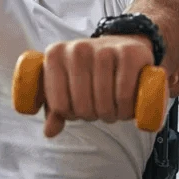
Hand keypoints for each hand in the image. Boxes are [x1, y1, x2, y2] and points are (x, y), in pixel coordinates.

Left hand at [41, 34, 157, 137]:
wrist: (120, 47)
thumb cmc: (89, 72)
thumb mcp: (67, 86)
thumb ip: (55, 109)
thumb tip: (49, 132)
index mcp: (55, 55)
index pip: (59, 106)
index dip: (71, 114)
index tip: (79, 107)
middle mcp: (77, 49)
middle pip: (82, 107)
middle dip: (92, 115)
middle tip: (99, 109)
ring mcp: (103, 49)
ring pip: (103, 103)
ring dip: (111, 114)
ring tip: (113, 108)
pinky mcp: (128, 53)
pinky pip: (123, 95)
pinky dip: (126, 108)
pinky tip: (126, 106)